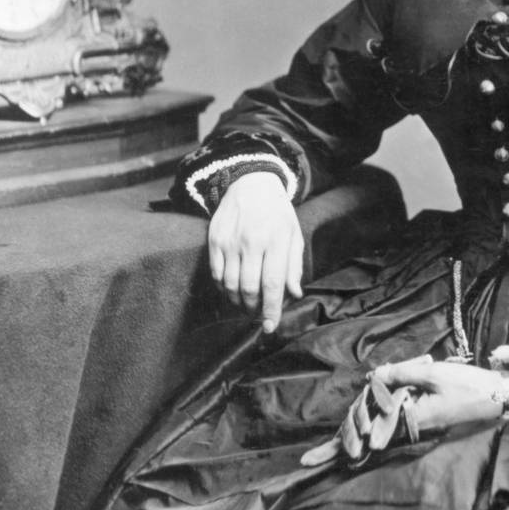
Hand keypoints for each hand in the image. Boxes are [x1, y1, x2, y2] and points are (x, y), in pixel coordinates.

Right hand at [208, 171, 303, 332]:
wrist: (250, 183)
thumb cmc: (277, 212)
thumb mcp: (293, 234)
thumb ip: (293, 265)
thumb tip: (294, 293)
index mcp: (275, 240)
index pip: (273, 283)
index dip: (272, 308)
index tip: (271, 326)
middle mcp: (251, 242)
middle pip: (249, 288)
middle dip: (254, 308)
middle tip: (258, 314)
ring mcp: (230, 241)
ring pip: (231, 284)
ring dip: (238, 301)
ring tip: (246, 304)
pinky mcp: (214, 239)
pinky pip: (216, 273)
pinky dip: (223, 288)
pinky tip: (232, 289)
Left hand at [372, 356, 508, 435]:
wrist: (496, 396)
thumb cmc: (466, 386)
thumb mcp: (432, 375)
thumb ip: (401, 374)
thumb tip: (374, 374)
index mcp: (412, 420)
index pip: (378, 411)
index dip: (373, 392)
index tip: (376, 375)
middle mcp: (415, 427)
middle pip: (386, 407)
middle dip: (388, 386)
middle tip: (404, 367)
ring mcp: (423, 423)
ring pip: (398, 402)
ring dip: (401, 385)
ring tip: (416, 367)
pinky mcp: (430, 417)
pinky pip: (410, 403)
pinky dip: (411, 388)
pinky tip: (419, 374)